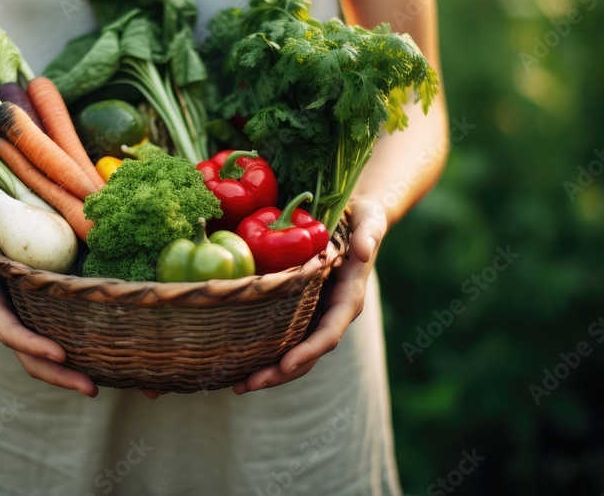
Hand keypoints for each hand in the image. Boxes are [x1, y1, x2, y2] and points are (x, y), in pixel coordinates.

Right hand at [0, 182, 98, 396]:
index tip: (59, 354)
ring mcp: (27, 318)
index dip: (31, 344)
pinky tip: (114, 361)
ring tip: (106, 385)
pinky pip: (64, 336)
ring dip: (76, 372)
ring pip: (49, 355)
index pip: (9, 330)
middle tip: (91, 388)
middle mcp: (8, 317)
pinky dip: (86, 352)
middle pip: (31, 356)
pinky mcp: (44, 312)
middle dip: (60, 375)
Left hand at [232, 197, 387, 394]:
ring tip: (236, 385)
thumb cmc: (360, 218)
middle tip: (246, 386)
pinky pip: (281, 336)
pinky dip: (261, 351)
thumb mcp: (368, 220)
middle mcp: (330, 314)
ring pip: (292, 352)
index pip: (329, 333)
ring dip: (267, 371)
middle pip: (306, 354)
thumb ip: (368, 234)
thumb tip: (363, 252)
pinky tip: (235, 361)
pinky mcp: (298, 309)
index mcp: (347, 299)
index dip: (308, 350)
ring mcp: (313, 315)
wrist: (353, 219)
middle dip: (279, 373)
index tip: (286, 363)